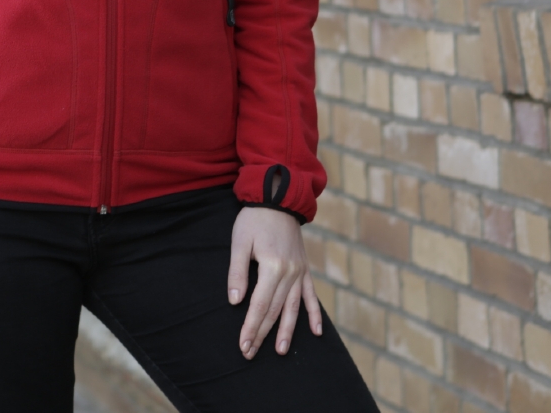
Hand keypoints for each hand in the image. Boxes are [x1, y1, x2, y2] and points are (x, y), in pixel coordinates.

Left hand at [227, 206, 323, 357]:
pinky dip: (313, 314)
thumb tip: (236, 301)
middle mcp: (290, 273)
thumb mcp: (240, 242)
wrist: (278, 198)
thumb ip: (237, 272)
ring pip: (293, 308)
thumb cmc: (254, 219)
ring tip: (280, 351)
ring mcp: (300, 272)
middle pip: (274, 310)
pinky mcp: (305, 269)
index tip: (243, 344)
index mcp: (272, 266)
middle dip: (262, 333)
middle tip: (250, 353)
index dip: (251, 327)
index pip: (259, 305)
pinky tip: (315, 332)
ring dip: (287, 331)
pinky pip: (311, 295)